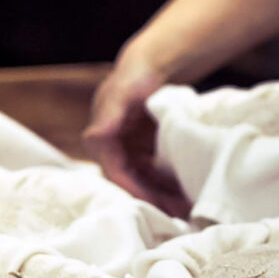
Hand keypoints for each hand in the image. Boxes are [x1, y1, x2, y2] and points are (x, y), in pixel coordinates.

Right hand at [83, 48, 191, 216]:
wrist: (151, 63)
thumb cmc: (137, 74)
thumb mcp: (125, 90)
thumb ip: (110, 111)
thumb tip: (93, 136)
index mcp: (101, 134)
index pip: (113, 169)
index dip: (131, 187)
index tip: (153, 203)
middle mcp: (111, 145)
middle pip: (128, 180)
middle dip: (150, 198)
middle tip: (175, 214)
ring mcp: (126, 148)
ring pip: (141, 179)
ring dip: (159, 195)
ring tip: (184, 208)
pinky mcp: (141, 150)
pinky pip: (151, 173)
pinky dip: (165, 183)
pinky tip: (184, 192)